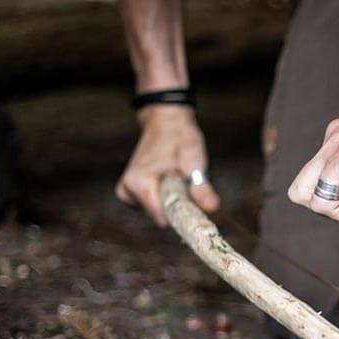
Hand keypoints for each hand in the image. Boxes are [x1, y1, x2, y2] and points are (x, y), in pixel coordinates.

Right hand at [115, 106, 219, 225]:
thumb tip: (212, 209)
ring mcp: (125, 191)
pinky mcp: (128, 192)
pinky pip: (152, 206)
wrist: (165, 120)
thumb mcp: (194, 160)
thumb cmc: (180, 137)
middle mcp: (127, 189)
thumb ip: (201, 187)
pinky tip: (167, 179)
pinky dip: (163, 196)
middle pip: (161, 216)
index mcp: (139, 183)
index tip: (194, 201)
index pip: (162, 217)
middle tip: (184, 180)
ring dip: (171, 199)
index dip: (183, 214)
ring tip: (174, 175)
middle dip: (177, 204)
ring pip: (157, 212)